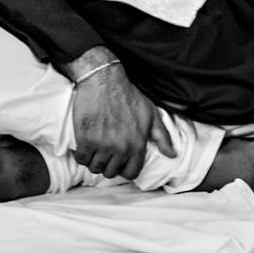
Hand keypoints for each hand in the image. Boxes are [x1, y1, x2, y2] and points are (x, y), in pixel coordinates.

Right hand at [64, 48, 171, 181]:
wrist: (103, 80)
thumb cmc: (128, 95)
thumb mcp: (150, 113)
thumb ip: (163, 136)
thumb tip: (172, 154)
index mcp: (138, 144)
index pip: (131, 172)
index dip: (124, 168)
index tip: (119, 160)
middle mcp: (121, 148)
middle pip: (111, 172)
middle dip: (108, 164)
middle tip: (105, 151)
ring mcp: (102, 145)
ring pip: (95, 168)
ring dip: (94, 160)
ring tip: (95, 148)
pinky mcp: (85, 140)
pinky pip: (81, 159)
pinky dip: (81, 154)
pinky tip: (84, 144)